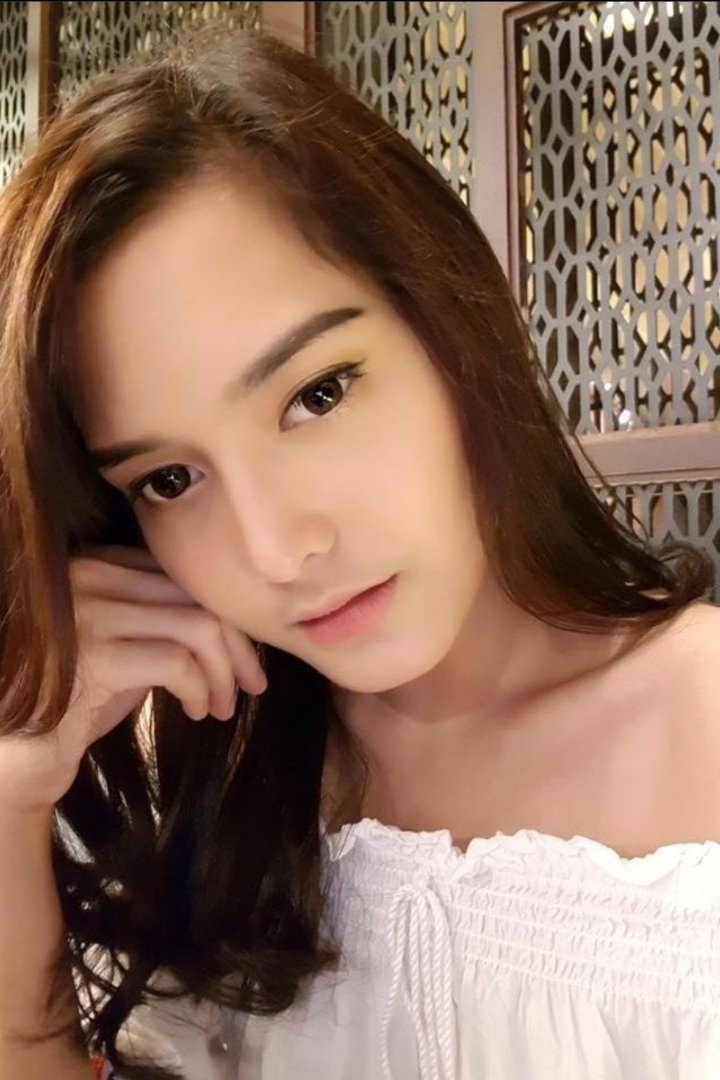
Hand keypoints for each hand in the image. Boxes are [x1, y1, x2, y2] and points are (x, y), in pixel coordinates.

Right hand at [0, 545, 266, 814]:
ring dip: (223, 670)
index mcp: (95, 564)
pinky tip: (197, 711)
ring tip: (225, 705)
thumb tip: (231, 628)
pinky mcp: (94, 655)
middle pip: (196, 595)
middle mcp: (88, 574)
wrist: (16, 759)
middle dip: (237, 643)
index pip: (182, 576)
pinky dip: (201, 688)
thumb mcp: (121, 647)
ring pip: (197, 625)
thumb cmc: (71, 706)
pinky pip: (178, 662)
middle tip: (253, 684)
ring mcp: (88, 610)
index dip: (224, 615)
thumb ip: (161, 621)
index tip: (242, 656)